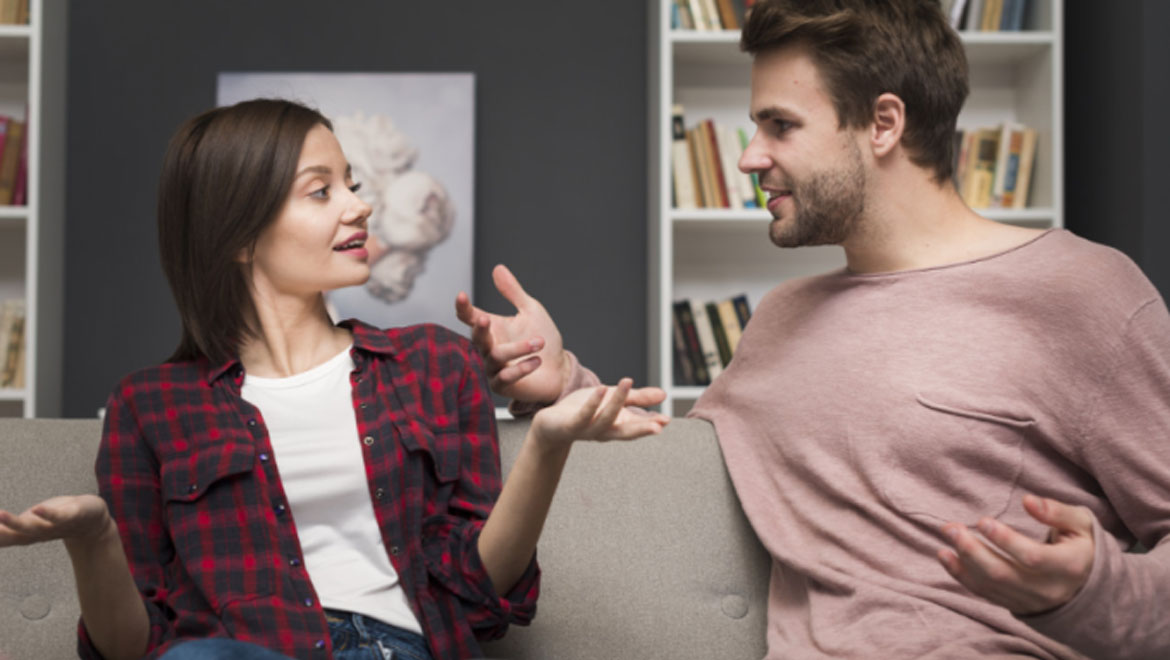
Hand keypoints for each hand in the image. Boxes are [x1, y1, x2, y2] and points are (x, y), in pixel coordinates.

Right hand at [0, 495, 112, 547]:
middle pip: (10, 536)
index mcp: (22, 535)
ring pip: (31, 527)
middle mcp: (34, 534)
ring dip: (14, 522)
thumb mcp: (25, 524)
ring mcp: (52, 526)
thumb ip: (4, 530)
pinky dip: (47, 514)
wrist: (91, 522)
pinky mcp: (70, 515)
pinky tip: (37, 509)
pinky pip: (57, 517)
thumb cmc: (54, 519)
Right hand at [455, 264, 567, 402]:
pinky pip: (506, 377)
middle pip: (476, 338)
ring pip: (496, 356)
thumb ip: (513, 292)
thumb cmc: (544, 339)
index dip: (463, 307)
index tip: (461, 296)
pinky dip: (522, 368)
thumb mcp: (531, 311)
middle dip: (479, 329)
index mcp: (492, 328)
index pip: (470, 317)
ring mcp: (492, 368)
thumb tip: (498, 268)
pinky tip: (537, 361)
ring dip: (519, 348)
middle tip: (485, 320)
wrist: (560, 369)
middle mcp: (488, 348)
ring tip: (540, 342)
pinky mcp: (501, 386)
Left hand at [531, 378, 669, 447]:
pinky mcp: (571, 425)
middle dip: (642, 429)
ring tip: (628, 383)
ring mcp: (588, 429)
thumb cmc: (583, 411)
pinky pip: (584, 415)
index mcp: (616, 426)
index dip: (652, 424)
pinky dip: (593, 403)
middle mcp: (605, 431)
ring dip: (617, 402)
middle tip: (659, 426)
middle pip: (626, 432)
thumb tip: (664, 395)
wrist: (550, 425)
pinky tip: (602, 389)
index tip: (667, 420)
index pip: (637, 426)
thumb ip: (637, 398)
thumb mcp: (612, 401)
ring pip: (606, 419)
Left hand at [938, 494, 1095, 614]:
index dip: (1005, 540)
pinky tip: (944, 556)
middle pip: (1003, 574)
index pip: (1032, 557)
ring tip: (946, 535)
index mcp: (1069, 566)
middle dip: (973, 550)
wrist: (1088, 586)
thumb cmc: (1081, 545)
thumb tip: (1028, 501)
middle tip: (951, 527)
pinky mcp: (1015, 605)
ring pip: (990, 585)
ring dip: (962, 560)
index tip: (983, 521)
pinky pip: (984, 593)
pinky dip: (961, 575)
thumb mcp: (1082, 525)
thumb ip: (1058, 512)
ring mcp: (1030, 601)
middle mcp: (1048, 589)